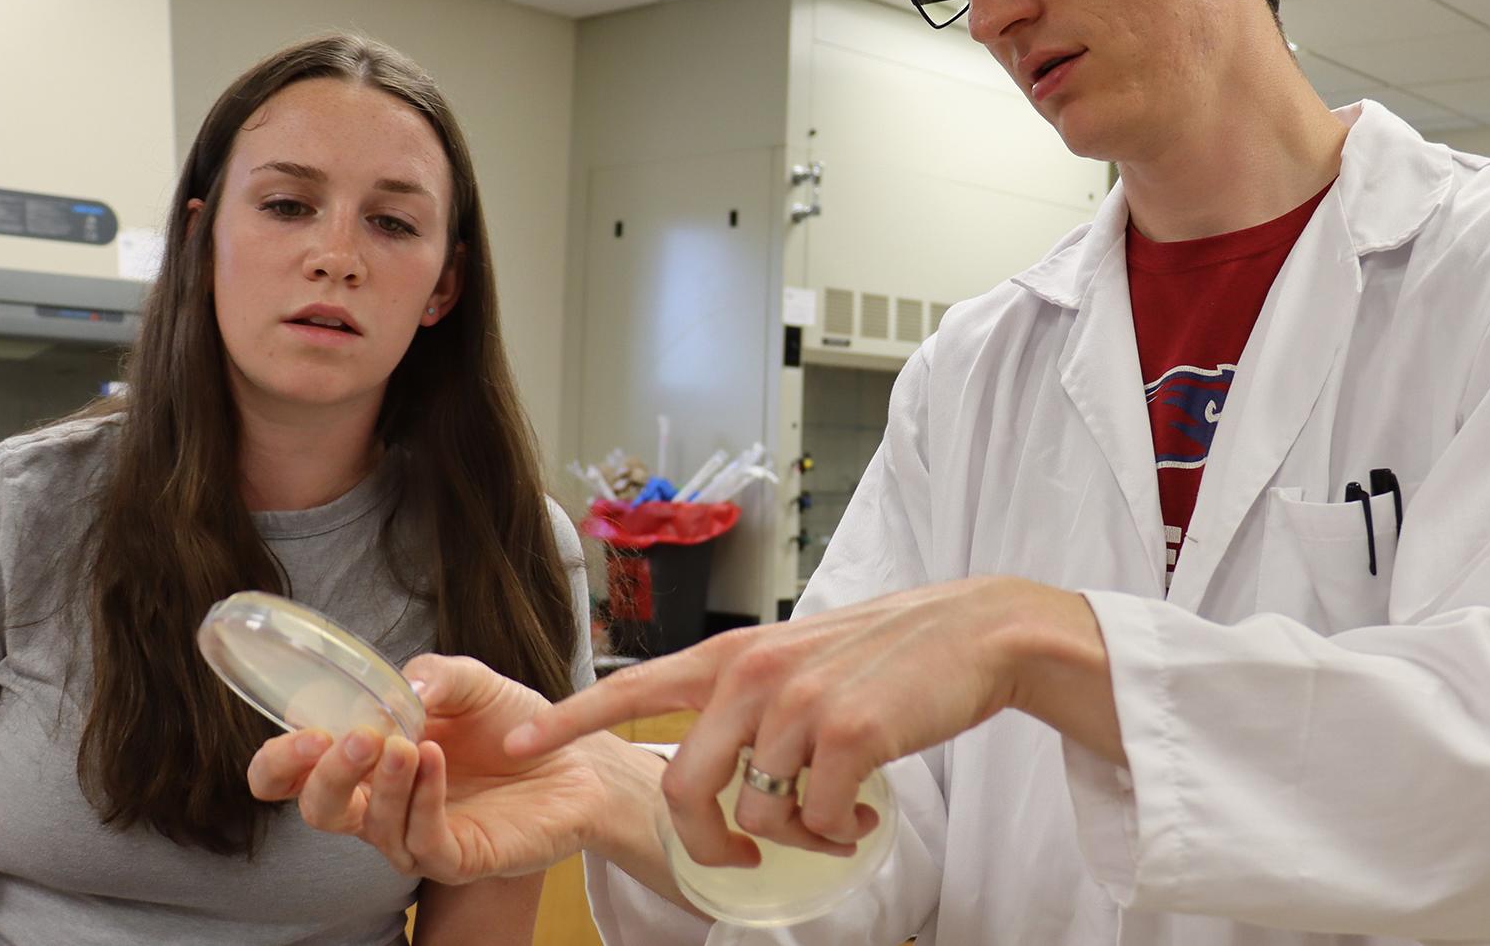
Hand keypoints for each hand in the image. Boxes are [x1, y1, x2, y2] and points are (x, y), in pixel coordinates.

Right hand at [247, 654, 618, 882]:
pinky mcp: (456, 858)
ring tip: (407, 742)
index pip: (295, 776)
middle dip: (322, 777)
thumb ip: (434, 676)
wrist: (577, 757)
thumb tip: (401, 687)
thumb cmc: (512, 722)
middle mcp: (380, 804)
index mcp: (368, 760)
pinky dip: (423, 799)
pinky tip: (433, 761)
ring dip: (384, 782)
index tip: (302, 733)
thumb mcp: (472, 681)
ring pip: (372, 826)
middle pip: (319, 809)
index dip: (280, 763)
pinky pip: (423, 840)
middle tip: (350, 739)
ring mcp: (415, 836)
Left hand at [505, 577, 1115, 866]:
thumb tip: (718, 774)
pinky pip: (816, 820)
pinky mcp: (848, 732)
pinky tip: (865, 809)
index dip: (571, 720)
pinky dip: (839, 831)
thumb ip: (745, 700)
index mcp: (730, 655)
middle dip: (710, 844)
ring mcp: (798, 702)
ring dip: (796, 834)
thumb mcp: (794, 659)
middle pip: (686, 789)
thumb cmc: (881, 655)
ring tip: (837, 814)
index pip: (630, 687)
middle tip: (744, 856)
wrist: (971, 633)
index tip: (518, 745)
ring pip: (757, 814)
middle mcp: (752, 674)